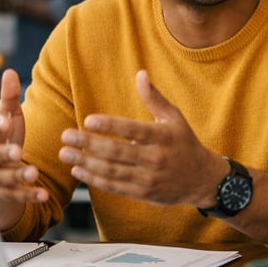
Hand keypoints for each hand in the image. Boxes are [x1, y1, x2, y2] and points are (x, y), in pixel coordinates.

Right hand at [0, 69, 47, 228]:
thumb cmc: (2, 138)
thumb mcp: (7, 118)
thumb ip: (8, 97)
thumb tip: (10, 72)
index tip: (5, 122)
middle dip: (0, 155)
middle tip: (17, 153)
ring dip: (15, 177)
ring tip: (34, 173)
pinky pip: (11, 196)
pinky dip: (26, 196)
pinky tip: (42, 194)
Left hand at [59, 69, 225, 205]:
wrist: (201, 179)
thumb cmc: (184, 143)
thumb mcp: (174, 117)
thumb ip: (154, 97)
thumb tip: (140, 73)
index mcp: (162, 137)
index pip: (132, 130)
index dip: (109, 126)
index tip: (88, 121)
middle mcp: (155, 158)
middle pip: (116, 152)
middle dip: (88, 144)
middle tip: (66, 136)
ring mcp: (148, 178)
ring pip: (112, 171)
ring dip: (86, 162)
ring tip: (65, 153)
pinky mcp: (143, 193)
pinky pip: (115, 186)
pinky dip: (95, 179)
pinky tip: (78, 170)